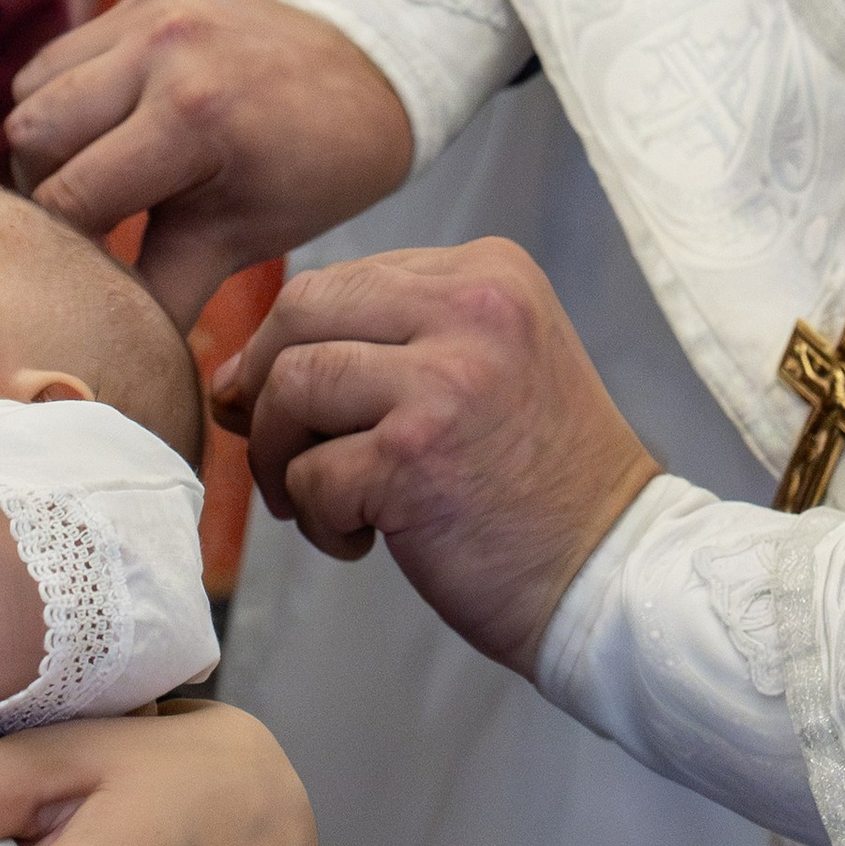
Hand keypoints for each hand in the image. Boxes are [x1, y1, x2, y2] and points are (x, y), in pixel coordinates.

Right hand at [6, 0, 412, 328]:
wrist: (373, 71)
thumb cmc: (312, 169)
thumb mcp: (241, 239)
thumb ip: (160, 293)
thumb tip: (103, 354)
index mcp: (192, 115)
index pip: (69, 195)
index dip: (66, 243)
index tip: (82, 266)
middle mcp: (163, 46)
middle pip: (30, 131)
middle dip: (47, 185)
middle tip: (88, 217)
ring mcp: (154, 5)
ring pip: (34, 85)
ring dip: (52, 134)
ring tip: (102, 167)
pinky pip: (69, 47)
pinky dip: (78, 89)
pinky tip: (123, 117)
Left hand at [220, 240, 660, 676]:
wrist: (611, 572)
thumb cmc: (533, 483)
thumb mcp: (477, 372)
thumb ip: (375, 349)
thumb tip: (233, 376)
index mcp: (489, 273)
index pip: (343, 280)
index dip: (289, 344)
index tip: (288, 406)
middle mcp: (472, 307)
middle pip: (301, 312)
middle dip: (262, 386)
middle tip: (273, 450)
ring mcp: (446, 379)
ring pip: (291, 386)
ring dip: (279, 457)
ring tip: (318, 503)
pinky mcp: (415, 457)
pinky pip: (309, 473)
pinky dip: (317, 518)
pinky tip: (363, 540)